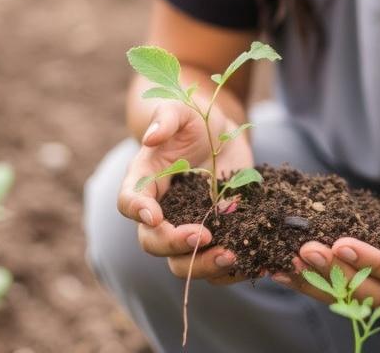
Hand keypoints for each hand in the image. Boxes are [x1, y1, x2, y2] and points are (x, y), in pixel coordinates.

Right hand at [117, 98, 255, 283]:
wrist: (222, 134)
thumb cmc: (194, 120)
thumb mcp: (182, 110)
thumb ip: (166, 118)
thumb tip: (151, 137)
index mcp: (145, 181)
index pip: (128, 202)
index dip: (137, 212)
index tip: (154, 216)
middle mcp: (160, 211)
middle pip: (152, 241)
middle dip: (174, 244)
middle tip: (204, 236)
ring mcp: (186, 226)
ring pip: (181, 263)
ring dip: (203, 266)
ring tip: (231, 256)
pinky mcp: (215, 235)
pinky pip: (213, 263)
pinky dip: (229, 270)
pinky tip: (251, 262)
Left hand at [279, 142, 379, 308]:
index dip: (369, 261)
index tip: (339, 243)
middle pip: (372, 290)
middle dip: (337, 274)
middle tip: (304, 251)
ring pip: (356, 289)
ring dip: (321, 280)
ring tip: (287, 264)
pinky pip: (350, 271)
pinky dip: (322, 270)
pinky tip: (292, 261)